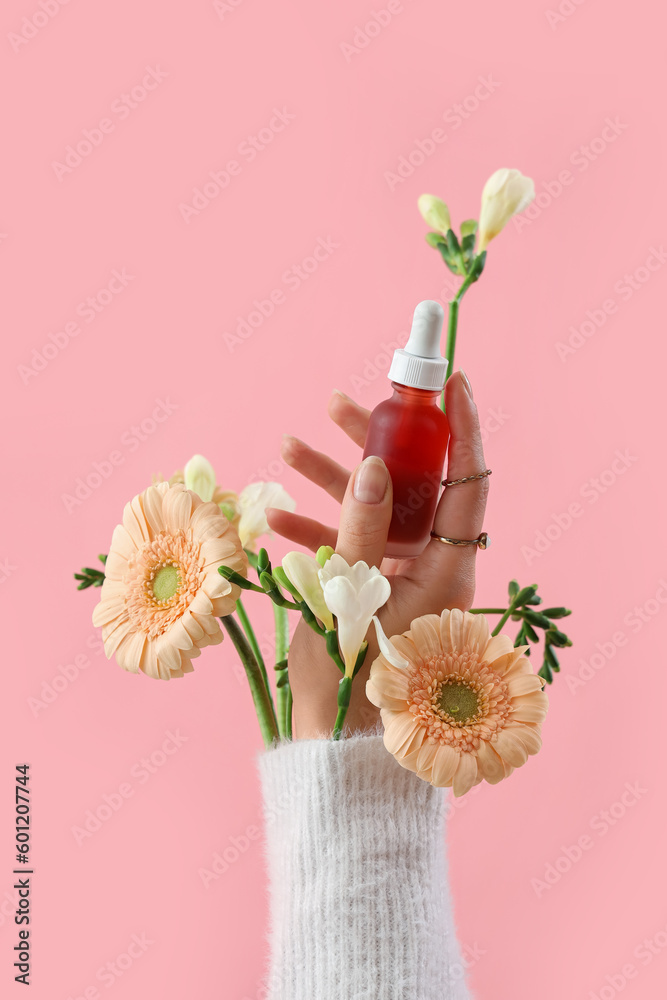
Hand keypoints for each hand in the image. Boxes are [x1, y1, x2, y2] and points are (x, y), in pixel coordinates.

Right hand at [266, 370, 488, 740]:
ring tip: (291, 444)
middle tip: (342, 403)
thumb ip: (359, 528)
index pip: (470, 482)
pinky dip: (321, 527)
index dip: (462, 428)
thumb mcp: (350, 598)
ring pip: (377, 512)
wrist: (336, 750)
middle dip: (375, 442)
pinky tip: (279, 515)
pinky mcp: (377, 594)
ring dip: (335, 480)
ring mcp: (405, 581)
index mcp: (449, 570)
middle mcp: (436, 569)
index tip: (447, 381)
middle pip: (417, 487)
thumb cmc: (351, 681)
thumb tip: (371, 463)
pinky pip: (355, 547)